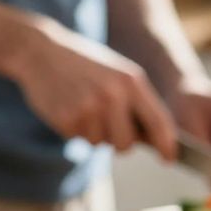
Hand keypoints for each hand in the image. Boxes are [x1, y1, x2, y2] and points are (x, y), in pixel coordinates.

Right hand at [9, 18, 177, 159]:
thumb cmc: (86, 65)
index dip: (167, 145)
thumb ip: (137, 102)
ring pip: (100, 143)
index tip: (169, 159)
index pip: (159, 122)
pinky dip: (74, 129)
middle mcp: (113, 95)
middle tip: (105, 121)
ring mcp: (89, 108)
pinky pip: (78, 139)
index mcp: (132, 82)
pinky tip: (69, 106)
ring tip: (83, 105)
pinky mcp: (67, 119)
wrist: (42, 52)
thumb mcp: (118, 74)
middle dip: (118, 140)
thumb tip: (154, 140)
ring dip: (93, 132)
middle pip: (127, 144)